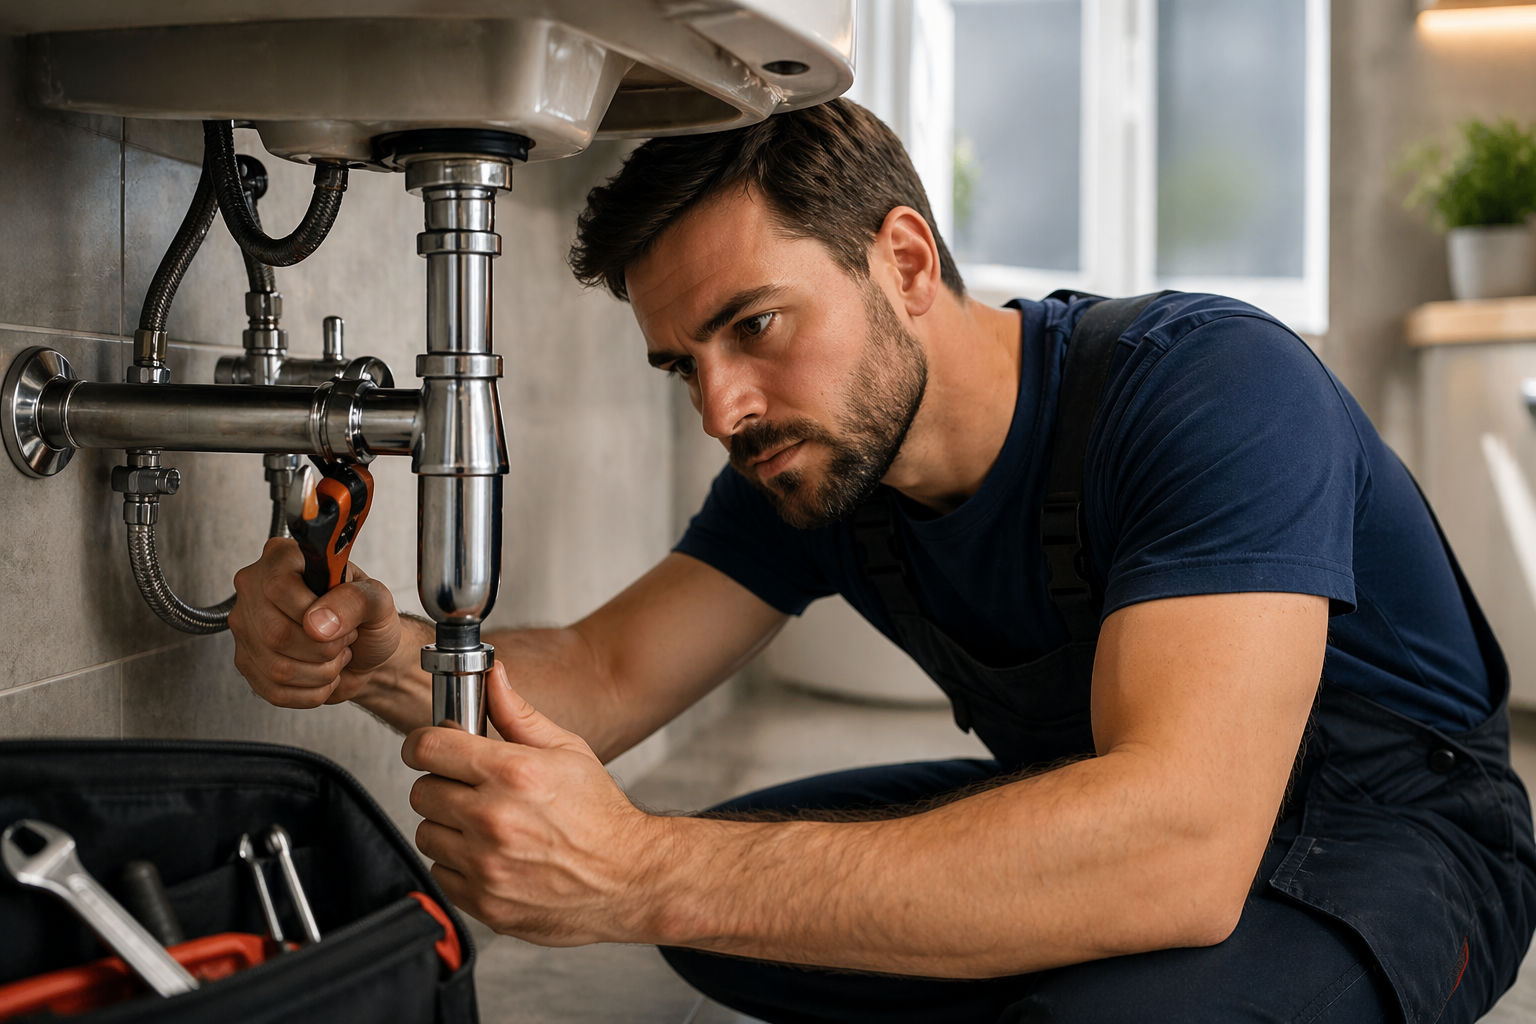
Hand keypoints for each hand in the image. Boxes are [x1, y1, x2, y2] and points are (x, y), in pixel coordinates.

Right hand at [229, 537, 402, 708]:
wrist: (367, 651)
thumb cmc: (369, 619)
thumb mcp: (377, 600)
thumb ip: (355, 600)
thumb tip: (318, 621)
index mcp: (283, 559)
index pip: (279, 588)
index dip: (315, 613)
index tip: (341, 621)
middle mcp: (255, 589)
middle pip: (276, 633)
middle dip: (325, 648)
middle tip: (344, 638)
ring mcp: (247, 627)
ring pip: (277, 668)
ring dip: (322, 671)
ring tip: (335, 654)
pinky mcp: (247, 662)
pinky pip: (275, 691)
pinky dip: (313, 691)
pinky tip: (323, 673)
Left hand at [404, 662, 667, 944]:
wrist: (628, 876)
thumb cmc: (600, 814)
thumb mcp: (567, 750)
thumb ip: (519, 714)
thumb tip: (493, 678)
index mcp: (513, 772)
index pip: (428, 747)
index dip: (424, 744)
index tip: (431, 749)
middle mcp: (494, 818)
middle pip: (421, 790)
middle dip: (442, 784)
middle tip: (471, 790)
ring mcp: (485, 864)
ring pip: (426, 833)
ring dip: (447, 826)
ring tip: (483, 825)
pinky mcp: (483, 900)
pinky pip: (440, 872)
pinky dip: (457, 864)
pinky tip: (489, 855)